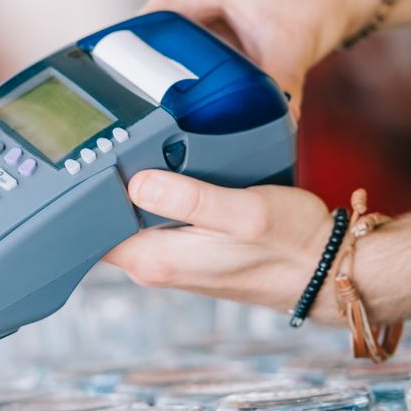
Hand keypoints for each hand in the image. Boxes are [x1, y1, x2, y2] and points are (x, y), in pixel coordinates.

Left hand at [104, 170, 335, 319]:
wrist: (328, 270)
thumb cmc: (293, 244)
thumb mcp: (245, 212)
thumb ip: (190, 199)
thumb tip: (137, 182)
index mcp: (157, 259)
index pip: (91, 230)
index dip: (82, 194)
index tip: (84, 157)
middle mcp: (156, 264)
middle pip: (104, 222)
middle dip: (102, 186)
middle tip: (110, 140)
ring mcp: (171, 258)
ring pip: (129, 219)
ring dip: (129, 189)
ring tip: (135, 148)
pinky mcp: (186, 250)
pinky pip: (154, 220)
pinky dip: (154, 195)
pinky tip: (165, 170)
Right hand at [143, 0, 382, 112]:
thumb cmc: (313, 1)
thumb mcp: (293, 49)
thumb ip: (281, 90)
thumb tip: (276, 127)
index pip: (144, 30)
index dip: (135, 67)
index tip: (138, 103)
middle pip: (145, 42)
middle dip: (146, 80)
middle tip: (151, 119)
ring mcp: (188, 2)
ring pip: (158, 46)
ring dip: (161, 77)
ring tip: (162, 114)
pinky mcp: (199, 17)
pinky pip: (175, 47)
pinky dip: (180, 70)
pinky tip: (185, 100)